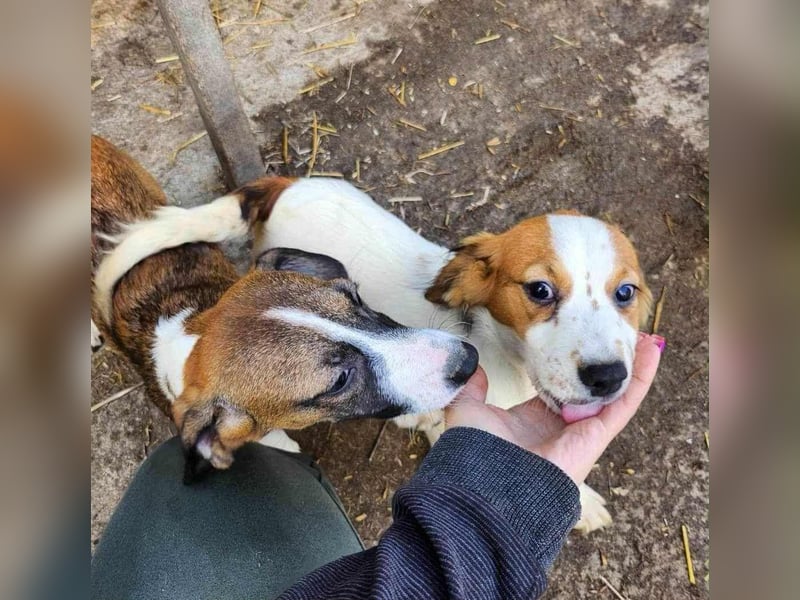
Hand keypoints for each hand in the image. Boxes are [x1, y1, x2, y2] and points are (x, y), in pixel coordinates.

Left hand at [445, 333, 662, 483]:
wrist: (489, 483)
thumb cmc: (477, 452)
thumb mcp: (469, 411)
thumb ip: (473, 389)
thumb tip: (473, 370)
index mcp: (533, 421)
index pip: (561, 388)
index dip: (574, 367)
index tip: (581, 344)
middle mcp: (561, 427)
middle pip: (593, 391)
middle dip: (607, 366)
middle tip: (620, 336)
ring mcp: (582, 432)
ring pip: (614, 394)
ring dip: (631, 367)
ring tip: (645, 338)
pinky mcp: (598, 436)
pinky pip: (624, 404)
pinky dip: (640, 379)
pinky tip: (651, 352)